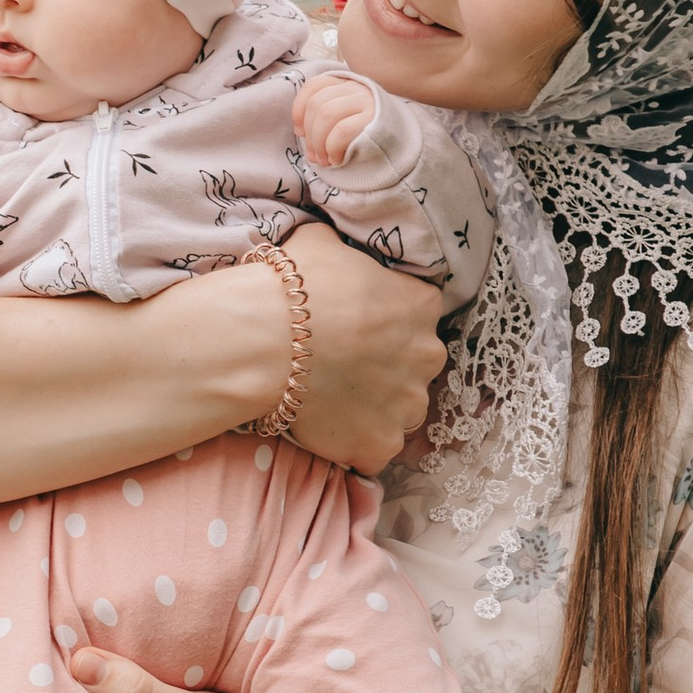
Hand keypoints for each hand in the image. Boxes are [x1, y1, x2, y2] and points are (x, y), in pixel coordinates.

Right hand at [279, 223, 445, 473]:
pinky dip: (356, 443)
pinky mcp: (382, 444)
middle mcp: (427, 354)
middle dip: (386, 366)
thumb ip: (343, 252)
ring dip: (375, 407)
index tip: (356, 326)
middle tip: (342, 364)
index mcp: (420, 304)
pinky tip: (327, 429)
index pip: (417, 312)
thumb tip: (334, 248)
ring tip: (333, 400)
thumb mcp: (321, 244)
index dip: (385, 321)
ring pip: (400, 409)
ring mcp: (408, 404)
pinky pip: (376, 449)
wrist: (265, 342)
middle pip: (414, 364)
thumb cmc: (294, 289)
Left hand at [291, 69, 380, 167]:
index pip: (313, 86)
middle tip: (314, 156)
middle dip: (309, 135)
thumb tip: (301, 132)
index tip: (299, 132)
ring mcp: (366, 101)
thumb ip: (322, 118)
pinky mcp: (374, 119)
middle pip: (316, 104)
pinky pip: (342, 130)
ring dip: (318, 143)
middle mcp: (356, 88)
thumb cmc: (365, 134)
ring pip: (326, 115)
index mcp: (345, 84)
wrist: (403, 145)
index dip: (299, 109)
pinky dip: (332, 148)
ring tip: (324, 160)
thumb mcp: (344, 118)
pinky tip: (336, 159)